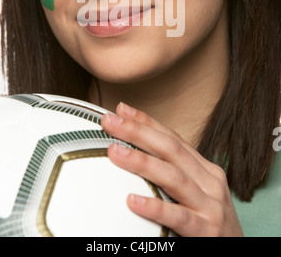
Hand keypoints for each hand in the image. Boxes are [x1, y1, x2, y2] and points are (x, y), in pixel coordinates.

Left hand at [101, 102, 243, 236]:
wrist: (240, 254)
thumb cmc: (210, 223)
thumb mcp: (197, 193)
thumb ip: (172, 173)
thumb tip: (135, 153)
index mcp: (206, 170)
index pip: (173, 139)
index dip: (147, 122)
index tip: (121, 110)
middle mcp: (210, 182)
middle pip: (171, 149)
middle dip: (139, 132)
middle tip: (111, 122)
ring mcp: (211, 206)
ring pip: (174, 177)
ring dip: (142, 162)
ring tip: (115, 152)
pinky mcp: (207, 232)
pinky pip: (178, 217)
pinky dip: (155, 207)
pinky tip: (132, 201)